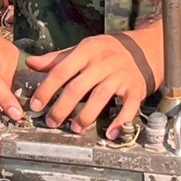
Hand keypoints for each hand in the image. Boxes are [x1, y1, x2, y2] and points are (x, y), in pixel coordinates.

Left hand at [25, 28, 161, 137]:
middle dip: (62, 107)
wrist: (149, 48)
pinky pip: (128, 107)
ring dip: (86, 116)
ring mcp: (120, 76)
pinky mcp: (136, 89)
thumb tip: (31, 63)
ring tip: (75, 128)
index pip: (61, 70)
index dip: (46, 89)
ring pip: (100, 97)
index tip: (36, 106)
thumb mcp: (85, 48)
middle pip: (78, 87)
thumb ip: (58, 58)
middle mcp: (103, 63)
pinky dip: (120, 121)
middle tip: (51, 122)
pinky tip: (111, 133)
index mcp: (87, 51)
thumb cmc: (111, 50)